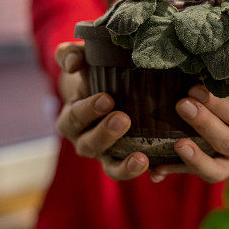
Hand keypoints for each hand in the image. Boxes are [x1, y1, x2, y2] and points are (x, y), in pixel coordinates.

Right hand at [53, 42, 148, 179]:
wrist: (108, 86)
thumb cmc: (93, 70)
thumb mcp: (80, 59)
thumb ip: (71, 55)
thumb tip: (74, 64)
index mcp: (71, 119)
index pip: (75, 117)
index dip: (88, 110)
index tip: (107, 98)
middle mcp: (85, 140)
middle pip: (90, 144)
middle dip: (105, 133)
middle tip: (123, 119)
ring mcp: (106, 154)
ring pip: (110, 167)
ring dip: (124, 165)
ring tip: (141, 159)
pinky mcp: (126, 161)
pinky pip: (132, 172)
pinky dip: (145, 173)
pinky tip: (158, 172)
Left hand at [149, 82, 228, 183]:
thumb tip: (214, 66)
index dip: (220, 105)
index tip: (195, 90)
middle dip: (204, 123)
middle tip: (182, 105)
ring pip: (216, 170)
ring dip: (196, 158)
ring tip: (178, 144)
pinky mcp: (212, 172)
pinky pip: (192, 174)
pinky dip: (174, 171)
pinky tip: (156, 169)